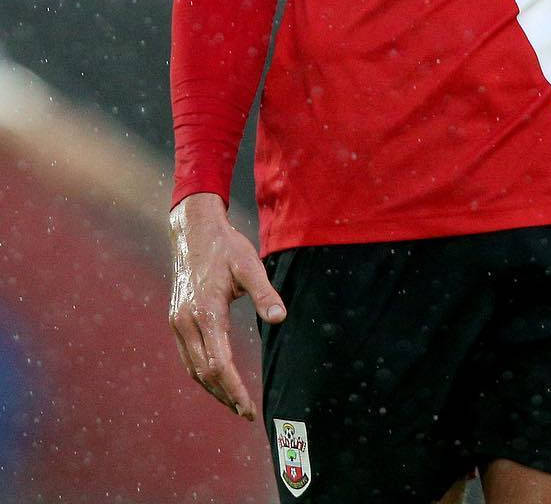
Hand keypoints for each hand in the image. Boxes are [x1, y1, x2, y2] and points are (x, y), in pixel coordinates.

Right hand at [168, 192, 285, 419]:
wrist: (193, 231)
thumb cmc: (225, 247)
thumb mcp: (250, 265)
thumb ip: (264, 293)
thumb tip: (280, 318)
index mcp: (205, 312)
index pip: (219, 364)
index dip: (234, 389)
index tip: (248, 407)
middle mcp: (186, 323)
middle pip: (204, 373)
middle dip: (225, 395)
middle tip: (247, 412)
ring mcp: (177, 323)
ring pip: (193, 368)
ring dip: (213, 388)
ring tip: (235, 403)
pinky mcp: (176, 320)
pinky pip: (188, 356)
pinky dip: (202, 373)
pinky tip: (217, 379)